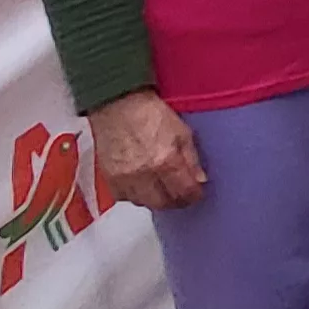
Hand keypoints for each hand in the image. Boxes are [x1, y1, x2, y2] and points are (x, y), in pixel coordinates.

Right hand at [91, 90, 206, 210]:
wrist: (118, 105)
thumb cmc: (149, 113)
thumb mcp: (182, 131)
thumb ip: (192, 158)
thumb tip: (199, 179)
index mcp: (165, 161)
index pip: (184, 192)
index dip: (194, 195)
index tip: (196, 192)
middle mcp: (144, 174)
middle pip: (164, 203)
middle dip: (176, 200)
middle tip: (182, 193)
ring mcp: (124, 179)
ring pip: (144, 203)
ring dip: (156, 198)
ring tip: (162, 187)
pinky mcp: (110, 179)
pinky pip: (125, 197)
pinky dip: (135, 194)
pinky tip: (142, 183)